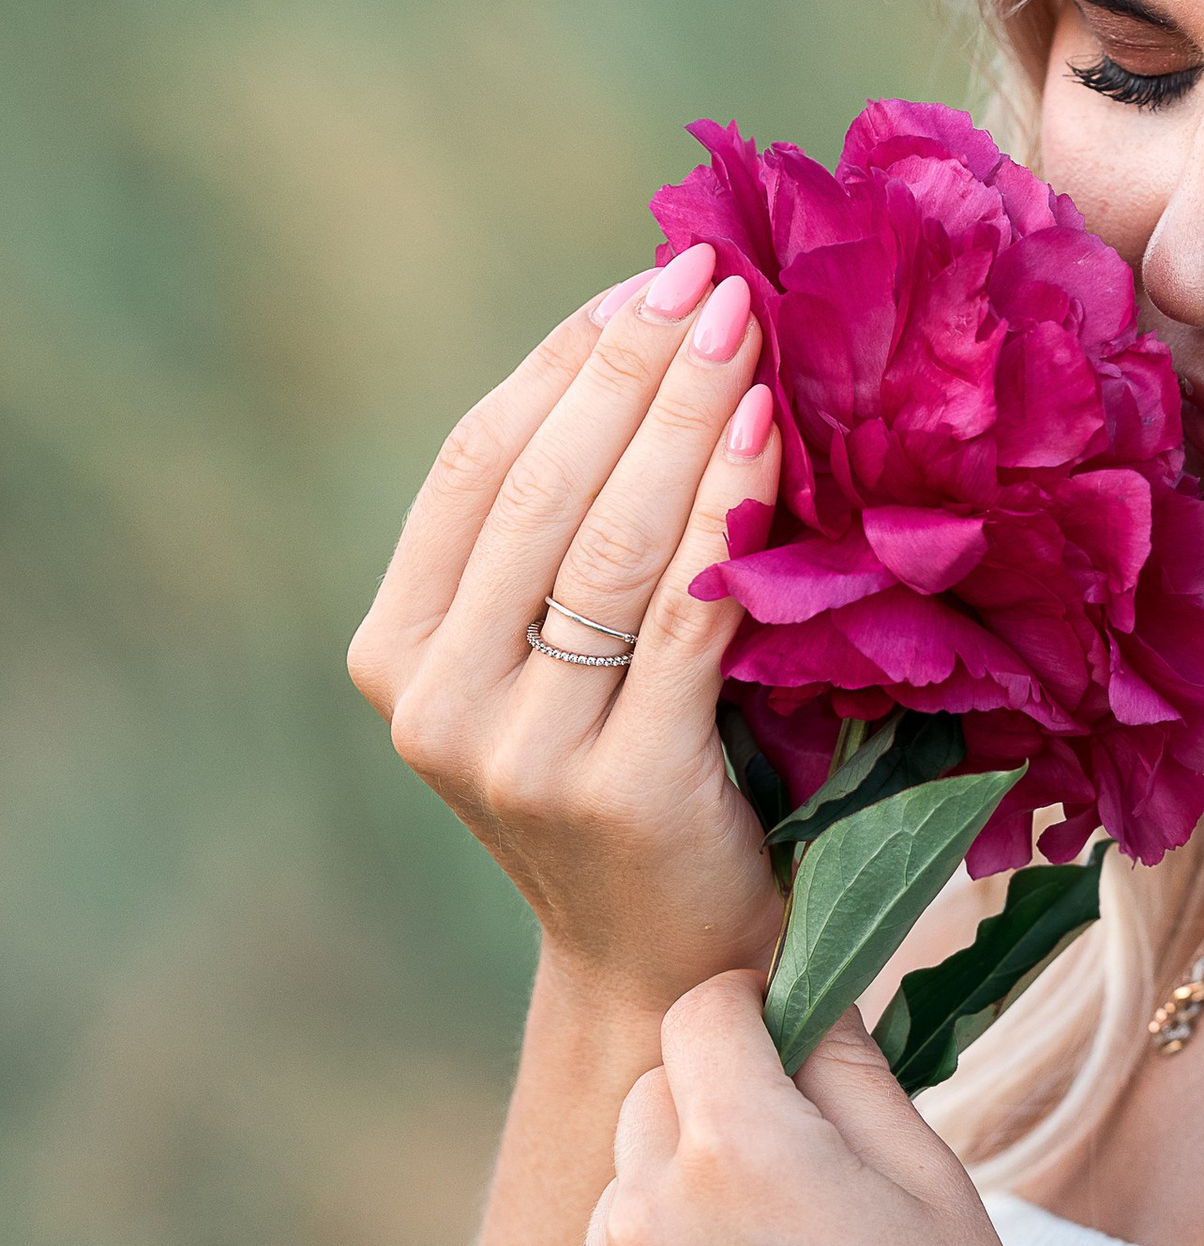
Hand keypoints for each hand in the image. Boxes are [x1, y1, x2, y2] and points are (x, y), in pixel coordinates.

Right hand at [349, 250, 786, 1014]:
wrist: (677, 975)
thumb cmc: (642, 788)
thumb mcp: (561, 664)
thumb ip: (568, 543)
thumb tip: (654, 342)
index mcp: (394, 654)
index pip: (474, 466)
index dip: (561, 361)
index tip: (644, 277)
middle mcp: (433, 702)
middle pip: (540, 487)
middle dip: (630, 365)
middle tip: (708, 270)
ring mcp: (518, 752)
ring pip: (607, 542)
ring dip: (681, 413)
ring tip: (745, 322)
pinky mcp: (619, 787)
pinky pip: (681, 616)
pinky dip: (726, 511)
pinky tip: (767, 430)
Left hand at [563, 974, 1098, 1245]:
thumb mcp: (929, 1177)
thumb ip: (845, 1065)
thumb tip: (801, 989)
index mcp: (734, 1148)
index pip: (698, 1013)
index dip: (749, 1017)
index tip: (782, 1049)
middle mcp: (642, 1228)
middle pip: (649, 1112)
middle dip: (711, 1124)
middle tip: (800, 1200)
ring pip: (620, 1224)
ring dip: (677, 1235)